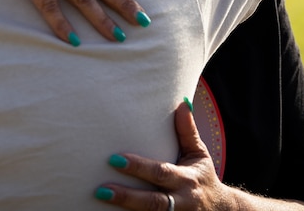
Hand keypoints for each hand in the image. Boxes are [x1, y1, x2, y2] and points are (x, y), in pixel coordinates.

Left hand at [95, 101, 230, 210]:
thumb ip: (187, 131)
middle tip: (101, 189)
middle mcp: (182, 202)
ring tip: (100, 201)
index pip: (161, 173)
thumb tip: (182, 103)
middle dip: (127, 197)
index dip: (139, 168)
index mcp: (186, 180)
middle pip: (153, 202)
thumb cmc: (203, 177)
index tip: (115, 159)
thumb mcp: (199, 155)